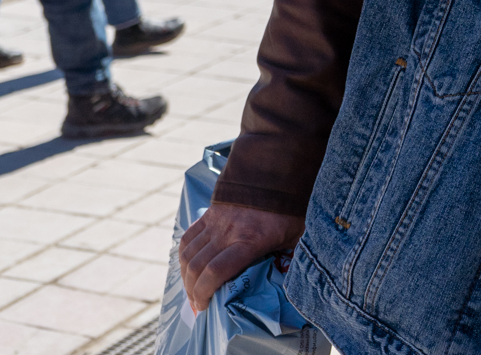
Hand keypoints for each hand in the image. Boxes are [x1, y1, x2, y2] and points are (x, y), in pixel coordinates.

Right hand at [178, 202, 303, 312]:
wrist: (274, 172)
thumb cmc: (289, 209)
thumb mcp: (296, 237)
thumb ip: (290, 259)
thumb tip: (292, 285)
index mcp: (249, 241)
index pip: (215, 271)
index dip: (204, 293)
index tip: (203, 308)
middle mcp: (227, 233)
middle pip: (197, 267)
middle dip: (192, 292)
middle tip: (197, 306)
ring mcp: (215, 222)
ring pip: (188, 254)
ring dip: (186, 277)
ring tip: (192, 291)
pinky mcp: (209, 214)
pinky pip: (187, 238)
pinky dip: (184, 257)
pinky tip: (188, 268)